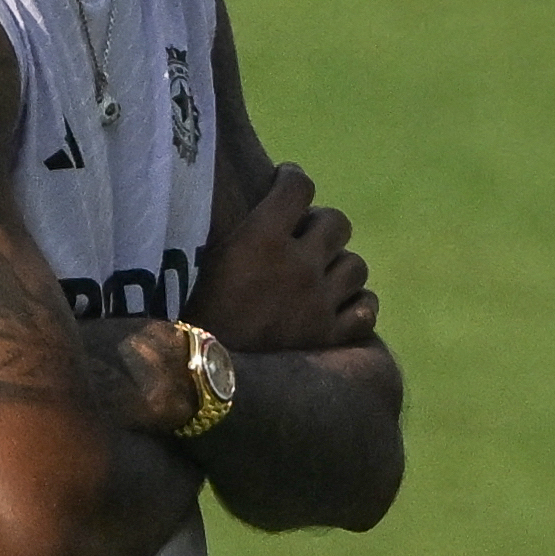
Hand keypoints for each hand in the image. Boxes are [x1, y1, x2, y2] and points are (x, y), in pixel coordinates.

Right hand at [189, 163, 377, 352]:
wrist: (197, 377)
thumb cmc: (189, 315)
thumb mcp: (201, 260)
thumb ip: (232, 226)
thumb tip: (246, 195)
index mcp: (261, 240)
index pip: (300, 186)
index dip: (293, 178)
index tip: (287, 181)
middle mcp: (297, 266)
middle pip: (337, 222)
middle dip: (321, 224)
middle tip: (304, 235)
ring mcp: (318, 304)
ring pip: (355, 265)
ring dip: (339, 266)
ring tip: (319, 274)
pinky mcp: (330, 338)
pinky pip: (365, 309)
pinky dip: (356, 304)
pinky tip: (338, 305)